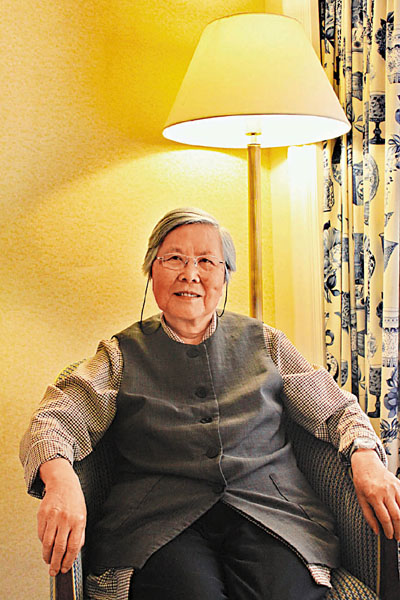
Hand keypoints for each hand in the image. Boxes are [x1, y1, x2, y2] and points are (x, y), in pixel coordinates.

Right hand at [38, 458, 85, 575]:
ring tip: (48, 561)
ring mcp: (53, 516)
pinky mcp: (42, 514)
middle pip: (59, 547)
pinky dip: (43, 543)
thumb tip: (74, 553)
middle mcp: (66, 519)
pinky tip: (46, 545)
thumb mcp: (83, 516)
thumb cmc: (74, 501)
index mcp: (78, 521)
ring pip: (47, 543)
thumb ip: (80, 534)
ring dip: (47, 556)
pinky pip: (41, 534)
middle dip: (56, 563)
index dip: (68, 560)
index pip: (73, 546)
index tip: (65, 568)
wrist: (63, 483)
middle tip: (54, 571)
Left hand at [351, 449, 399, 540]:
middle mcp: (385, 492)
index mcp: (374, 496)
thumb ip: (368, 516)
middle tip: (398, 537)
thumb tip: (376, 531)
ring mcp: (394, 487)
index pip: (385, 518)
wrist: (366, 463)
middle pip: (397, 516)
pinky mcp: (399, 483)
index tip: (390, 536)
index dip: (389, 530)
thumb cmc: (362, 481)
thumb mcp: (360, 498)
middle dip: (399, 530)